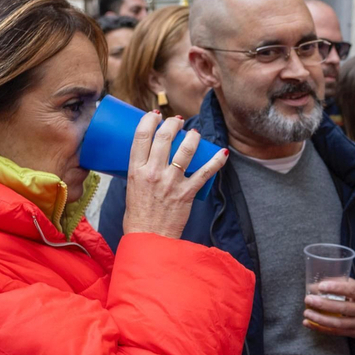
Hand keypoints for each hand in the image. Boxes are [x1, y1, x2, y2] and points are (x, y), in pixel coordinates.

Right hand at [122, 112, 228, 237]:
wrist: (150, 239)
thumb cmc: (138, 215)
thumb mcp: (130, 188)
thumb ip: (140, 171)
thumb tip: (150, 158)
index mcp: (135, 170)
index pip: (141, 136)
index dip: (149, 120)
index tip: (155, 115)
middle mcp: (153, 173)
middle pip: (164, 137)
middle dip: (173, 123)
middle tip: (177, 121)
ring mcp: (171, 182)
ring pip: (185, 150)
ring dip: (192, 136)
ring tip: (194, 133)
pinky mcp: (187, 192)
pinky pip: (206, 172)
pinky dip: (217, 161)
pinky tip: (223, 152)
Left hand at [304, 277, 354, 337]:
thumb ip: (341, 284)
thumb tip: (316, 284)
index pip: (352, 290)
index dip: (336, 288)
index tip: (321, 286)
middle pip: (343, 308)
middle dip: (323, 304)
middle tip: (309, 299)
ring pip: (338, 323)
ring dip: (319, 318)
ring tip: (307, 313)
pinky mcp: (353, 333)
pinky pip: (335, 332)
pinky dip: (320, 328)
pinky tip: (309, 323)